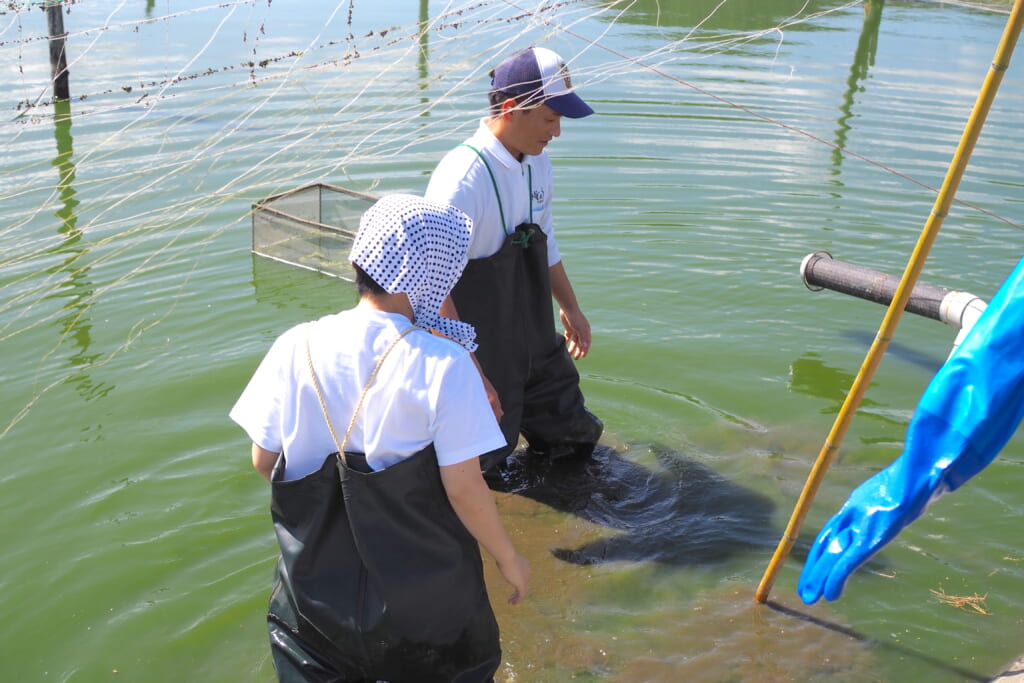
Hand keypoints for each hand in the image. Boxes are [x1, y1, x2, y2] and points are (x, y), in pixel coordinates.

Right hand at [497, 554, 530, 604]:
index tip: (510, 583)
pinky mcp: (522, 584)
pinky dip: (518, 599)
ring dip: (517, 597)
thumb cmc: (504, 555)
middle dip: (518, 590)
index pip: (523, 575)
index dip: (517, 581)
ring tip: (511, 602)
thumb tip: (502, 564)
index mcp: (525, 564)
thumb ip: (505, 563)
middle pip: (524, 584)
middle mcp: (527, 572)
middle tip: (512, 596)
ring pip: (523, 590)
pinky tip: (513, 603)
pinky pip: (522, 595)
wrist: (507, 556)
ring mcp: (525, 578)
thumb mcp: (505, 559)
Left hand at [559, 308, 590, 359]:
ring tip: (569, 354)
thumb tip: (585, 348)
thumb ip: (582, 338)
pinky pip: (568, 336)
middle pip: (580, 343)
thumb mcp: (580, 328)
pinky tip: (564, 346)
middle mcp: (581, 331)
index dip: (585, 349)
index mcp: (586, 331)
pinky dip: (567, 341)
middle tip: (576, 358)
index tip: (583, 356)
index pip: (587, 342)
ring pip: (574, 341)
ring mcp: (575, 329)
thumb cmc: (575, 317)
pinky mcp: (568, 328)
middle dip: (578, 350)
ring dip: (572, 347)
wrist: (568, 308)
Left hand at [798, 469, 907, 603]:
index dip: (820, 553)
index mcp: (855, 505)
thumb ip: (887, 503)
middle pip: (827, 546)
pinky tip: (831, 594)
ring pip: (833, 555)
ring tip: (809, 597)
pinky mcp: (871, 537)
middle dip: (815, 569)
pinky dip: (837, 578)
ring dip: (819, 577)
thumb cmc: (913, 478)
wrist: (921, 474)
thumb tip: (898, 509)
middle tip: (805, 592)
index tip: (813, 568)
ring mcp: (860, 525)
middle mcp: (853, 515)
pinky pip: (848, 561)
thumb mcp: (894, 490)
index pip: (830, 533)